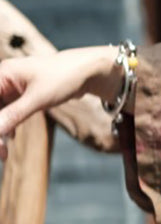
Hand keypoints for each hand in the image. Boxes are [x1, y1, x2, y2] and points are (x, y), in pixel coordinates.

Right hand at [0, 47, 118, 161]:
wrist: (88, 71)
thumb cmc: (64, 77)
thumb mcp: (37, 99)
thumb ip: (12, 116)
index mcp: (3, 74)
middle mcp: (4, 79)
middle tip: (1, 152)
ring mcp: (12, 88)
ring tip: (4, 152)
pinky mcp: (21, 96)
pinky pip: (6, 113)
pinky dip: (7, 127)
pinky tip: (9, 139)